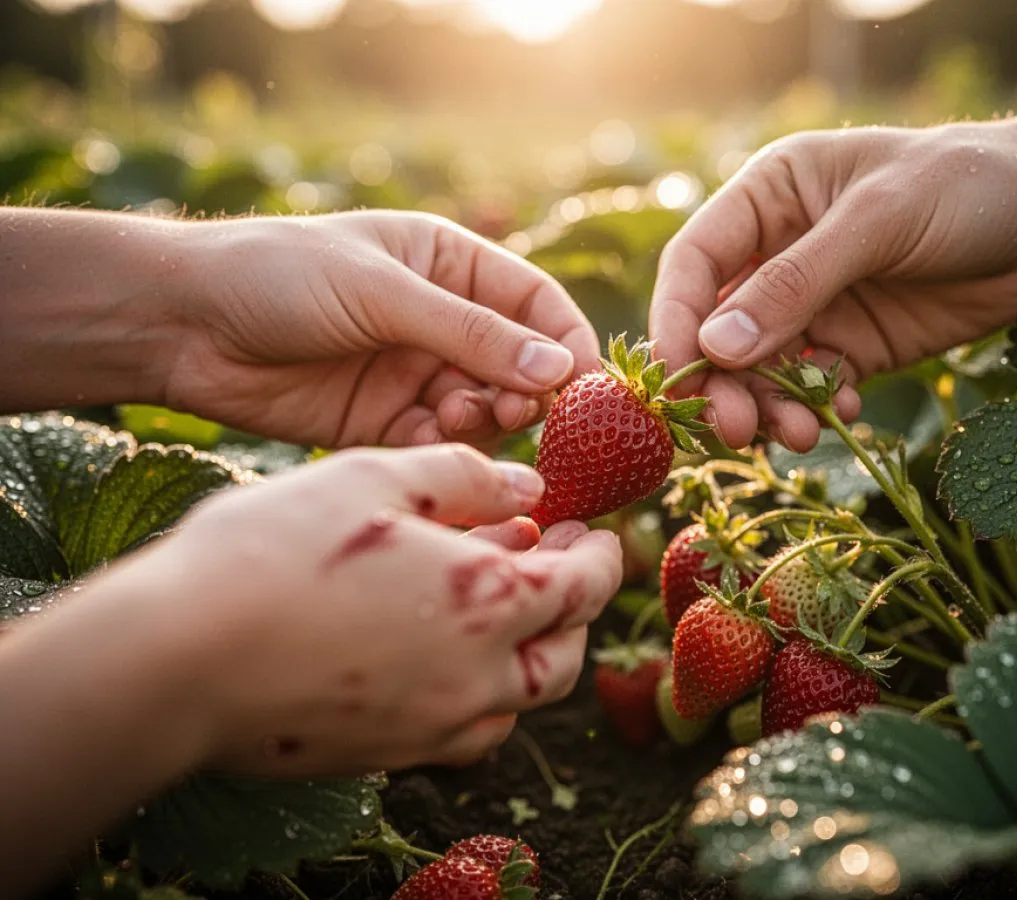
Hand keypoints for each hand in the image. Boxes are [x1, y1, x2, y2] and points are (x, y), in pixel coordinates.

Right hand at [133, 445, 621, 774]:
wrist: (176, 658)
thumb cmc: (274, 552)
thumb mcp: (374, 477)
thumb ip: (465, 477)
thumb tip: (525, 488)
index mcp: (489, 605)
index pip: (584, 587)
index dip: (599, 555)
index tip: (595, 532)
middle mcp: (475, 680)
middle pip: (561, 657)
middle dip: (572, 609)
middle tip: (553, 562)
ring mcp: (429, 728)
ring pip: (515, 702)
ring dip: (525, 653)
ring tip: (496, 600)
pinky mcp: (383, 754)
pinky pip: (459, 729)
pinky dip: (475, 690)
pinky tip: (439, 649)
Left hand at [169, 211, 600, 448]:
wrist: (182, 324)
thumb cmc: (279, 276)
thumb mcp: (382, 292)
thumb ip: (471, 334)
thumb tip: (559, 369)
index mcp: (449, 264)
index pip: (535, 304)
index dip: (565, 342)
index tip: (585, 385)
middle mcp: (441, 320)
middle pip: (518, 364)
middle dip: (526, 390)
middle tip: (516, 410)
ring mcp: (414, 373)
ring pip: (484, 409)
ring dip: (486, 418)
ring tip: (457, 415)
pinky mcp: (384, 422)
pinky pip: (439, 441)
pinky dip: (445, 445)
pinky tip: (425, 436)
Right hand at [651, 119, 1016, 450]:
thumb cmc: (963, 184)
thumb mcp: (878, 220)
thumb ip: (797, 282)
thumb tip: (717, 347)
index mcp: (768, 198)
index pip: (694, 263)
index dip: (674, 321)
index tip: (676, 379)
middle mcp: (777, 253)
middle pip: (718, 328)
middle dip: (721, 382)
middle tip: (732, 430)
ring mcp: (814, 304)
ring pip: (761, 368)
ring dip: (767, 406)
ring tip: (797, 434)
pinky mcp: (851, 345)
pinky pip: (811, 386)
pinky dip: (814, 407)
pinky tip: (839, 411)